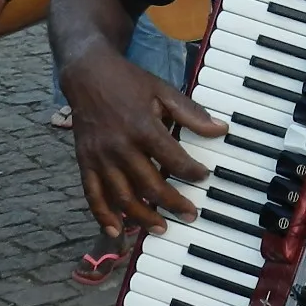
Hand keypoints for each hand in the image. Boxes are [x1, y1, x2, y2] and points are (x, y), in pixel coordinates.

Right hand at [62, 46, 227, 236]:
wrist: (87, 74)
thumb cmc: (128, 83)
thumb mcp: (163, 91)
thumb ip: (191, 114)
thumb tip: (221, 129)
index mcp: (142, 127)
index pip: (173, 159)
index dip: (192, 172)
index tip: (204, 176)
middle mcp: (120, 146)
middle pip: (149, 185)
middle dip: (173, 203)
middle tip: (191, 214)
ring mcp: (100, 157)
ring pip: (122, 196)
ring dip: (143, 217)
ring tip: (162, 228)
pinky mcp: (84, 162)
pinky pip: (92, 194)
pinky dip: (102, 215)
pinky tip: (116, 231)